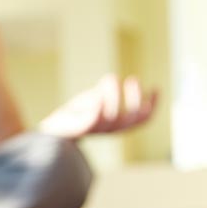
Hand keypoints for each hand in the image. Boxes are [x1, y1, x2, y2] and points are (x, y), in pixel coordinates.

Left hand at [39, 74, 157, 138]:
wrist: (51, 130)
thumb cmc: (73, 116)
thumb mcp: (90, 100)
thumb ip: (102, 93)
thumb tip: (111, 79)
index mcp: (116, 125)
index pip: (141, 120)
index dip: (153, 105)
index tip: (155, 87)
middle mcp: (108, 130)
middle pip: (131, 119)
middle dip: (136, 99)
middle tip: (132, 79)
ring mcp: (95, 130)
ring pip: (112, 117)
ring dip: (114, 96)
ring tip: (109, 77)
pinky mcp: (80, 129)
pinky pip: (92, 121)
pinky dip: (98, 109)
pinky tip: (99, 95)